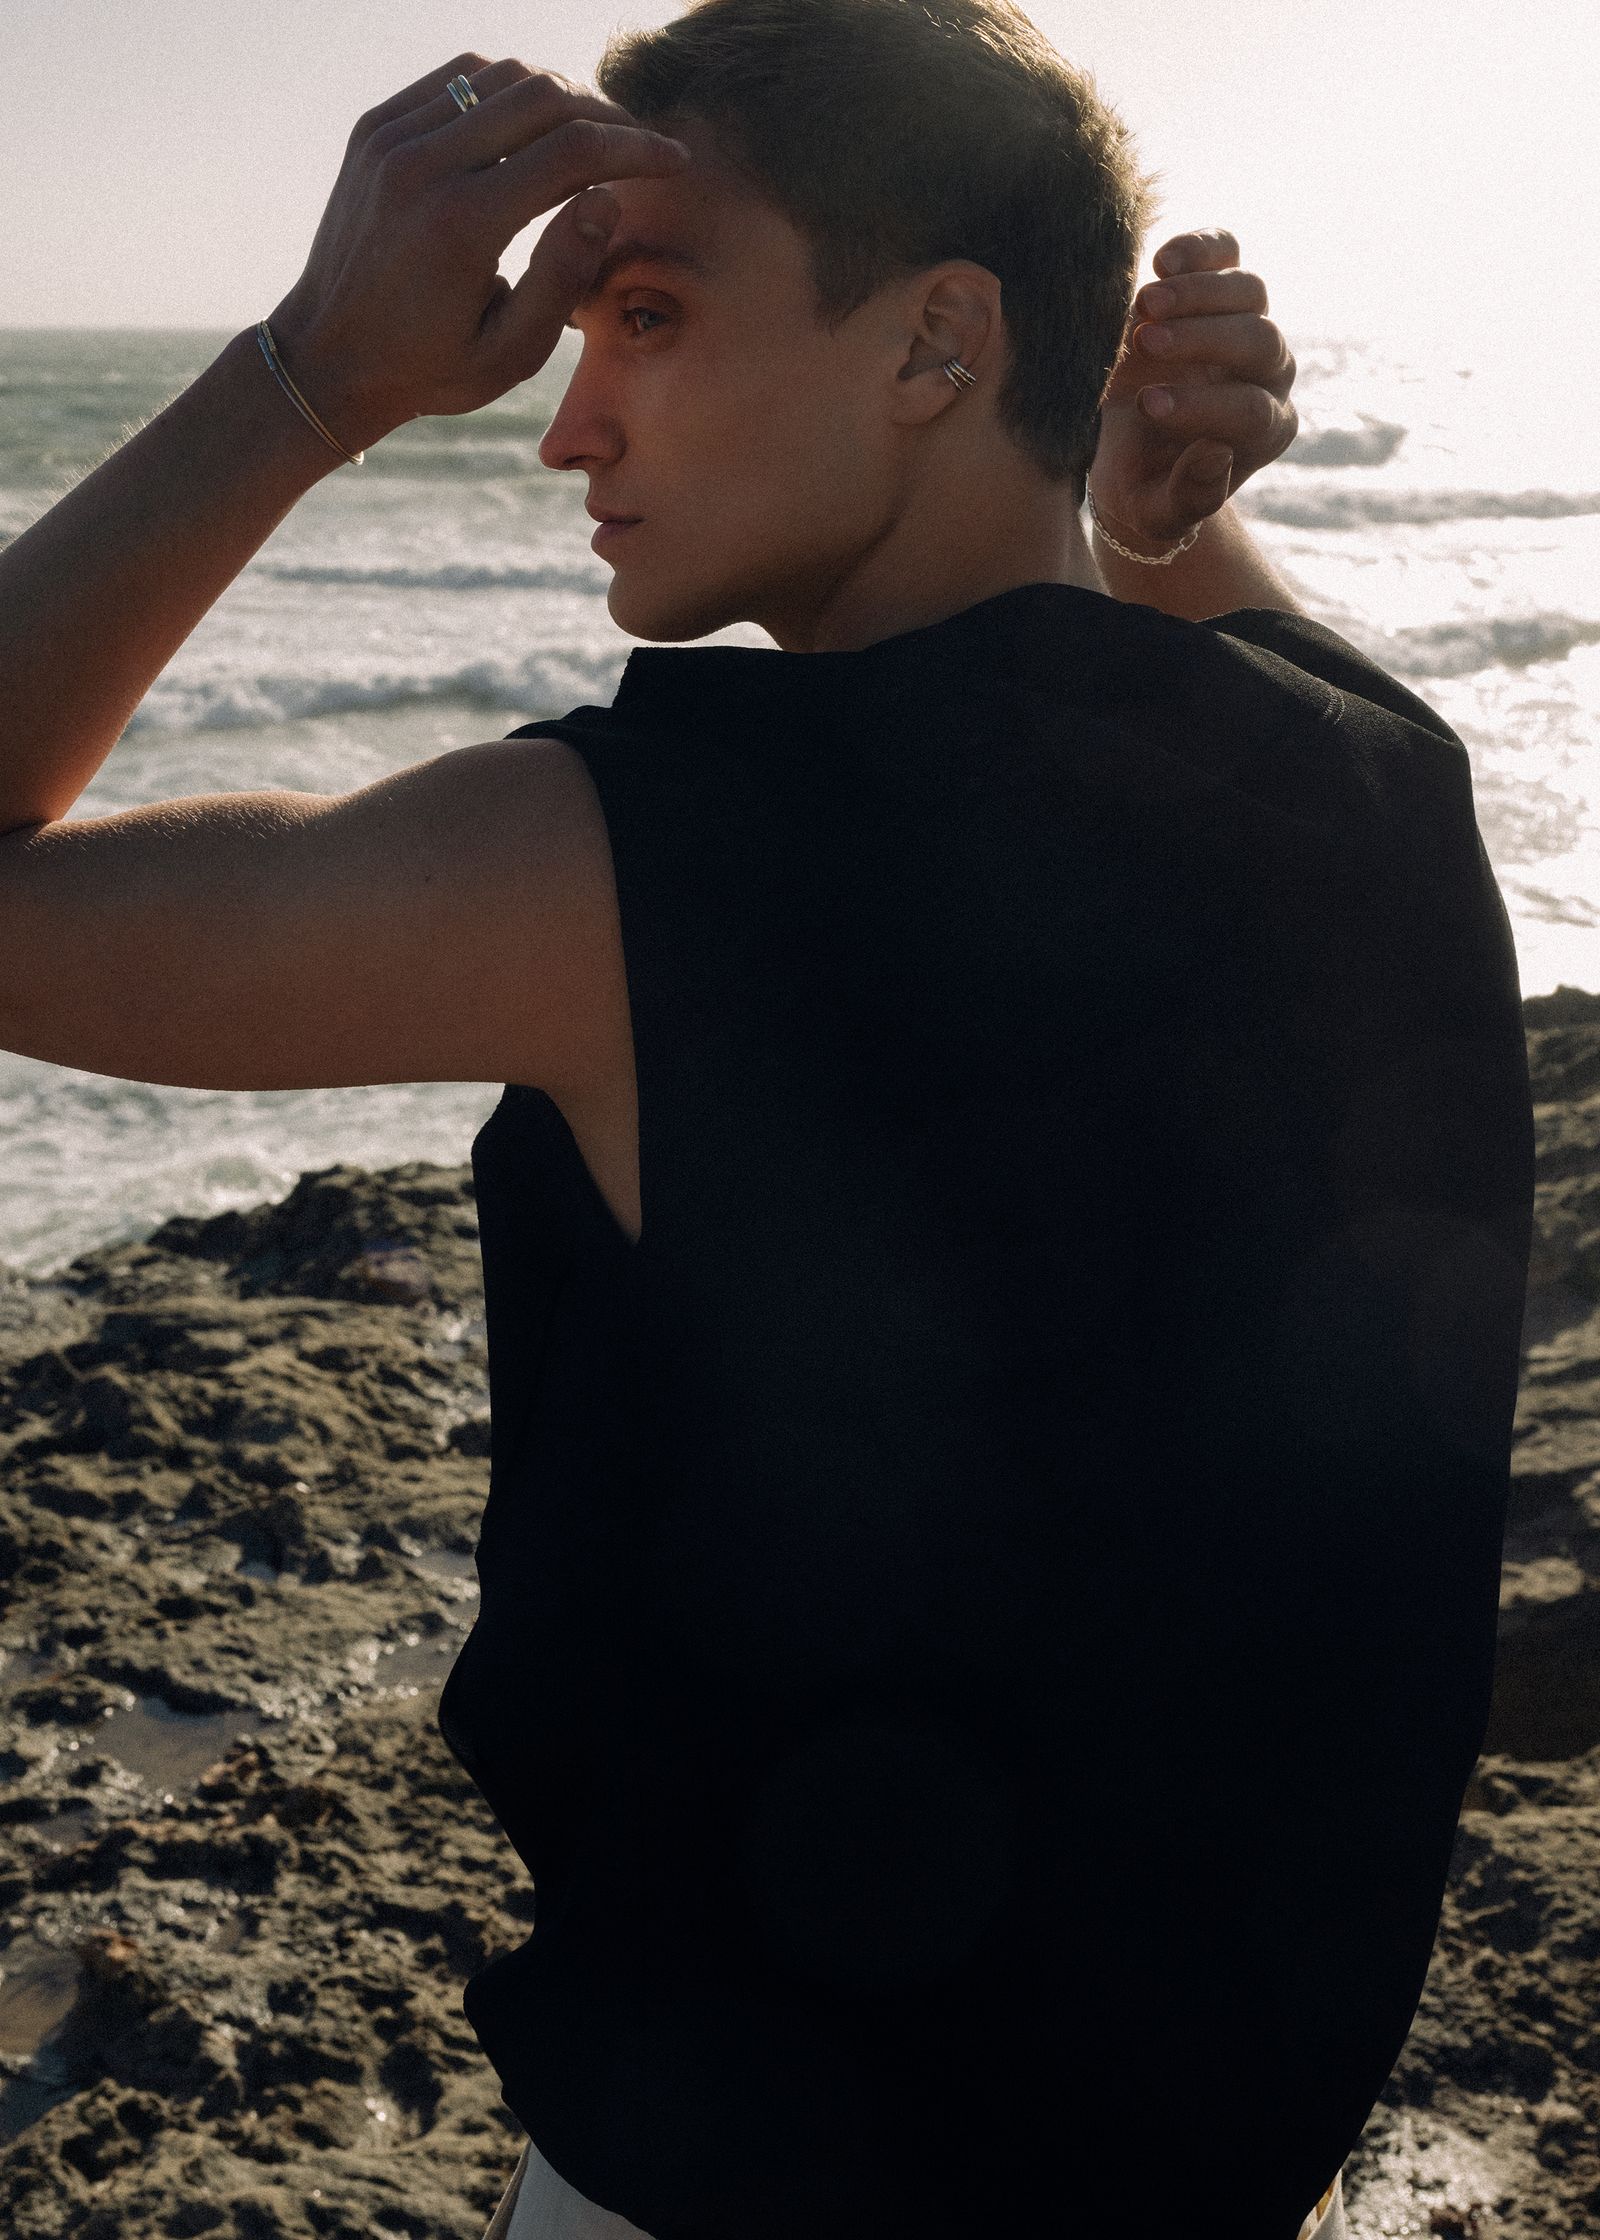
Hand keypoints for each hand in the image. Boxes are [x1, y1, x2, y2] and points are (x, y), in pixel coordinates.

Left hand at [266, 54, 689, 450]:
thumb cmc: (428, 369)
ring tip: (588, 139)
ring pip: (498, 77)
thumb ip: (563, 277)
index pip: (571, 151)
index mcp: (461, 224)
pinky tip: (529, 129)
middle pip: (540, 97)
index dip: (635, 150)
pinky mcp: (375, 128)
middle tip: (638, 147)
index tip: (674, 160)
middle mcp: (422, 165)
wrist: (326, 358)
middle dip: (603, 117)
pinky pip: (455, 81)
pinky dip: (503, 94)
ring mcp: (391, 137)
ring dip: (556, 98)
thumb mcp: (510, 354)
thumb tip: (608, 201)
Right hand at [1087, 229, 1297, 556]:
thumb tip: (1216, 454)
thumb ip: (1189, 497)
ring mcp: (1248, 324)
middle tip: (1146, 345)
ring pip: (1250, 292)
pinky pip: (1226, 253)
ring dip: (1199, 294)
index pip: (1250, 411)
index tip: (1147, 407)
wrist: (1131, 447)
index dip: (1202, 407)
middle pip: (1260, 342)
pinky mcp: (1218, 288)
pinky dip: (1199, 249)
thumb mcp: (1158, 512)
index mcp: (1264, 432)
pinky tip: (1161, 261)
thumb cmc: (1145, 486)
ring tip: (1146, 306)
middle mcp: (1270, 374)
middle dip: (1203, 341)